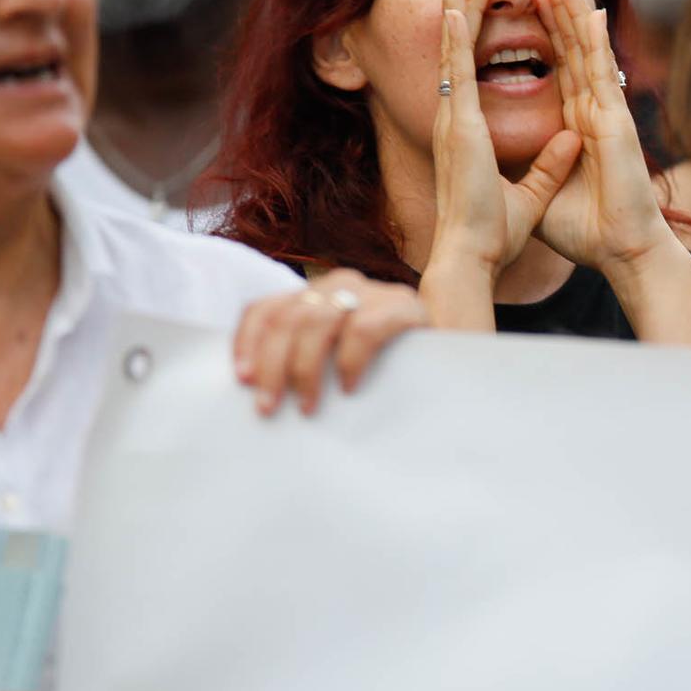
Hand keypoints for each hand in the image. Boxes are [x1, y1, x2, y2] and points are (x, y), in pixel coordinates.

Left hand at [233, 269, 428, 415]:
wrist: (449, 360)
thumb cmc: (384, 367)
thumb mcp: (333, 356)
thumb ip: (301, 356)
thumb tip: (254, 388)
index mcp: (315, 294)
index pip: (266, 308)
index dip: (248, 341)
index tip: (242, 378)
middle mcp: (340, 283)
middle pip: (289, 317)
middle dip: (273, 365)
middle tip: (268, 406)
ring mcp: (373, 291)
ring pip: (318, 321)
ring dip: (305, 369)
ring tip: (308, 406)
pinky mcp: (404, 306)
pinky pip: (365, 330)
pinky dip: (350, 361)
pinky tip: (349, 388)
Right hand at [428, 0, 580, 281]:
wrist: (473, 257)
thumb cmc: (493, 235)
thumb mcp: (532, 192)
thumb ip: (549, 164)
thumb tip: (571, 139)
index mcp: (467, 136)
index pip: (471, 75)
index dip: (473, 41)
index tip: (476, 8)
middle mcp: (455, 122)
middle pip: (457, 54)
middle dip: (461, 13)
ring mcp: (454, 121)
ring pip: (454, 51)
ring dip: (458, 10)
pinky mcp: (459, 126)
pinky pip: (458, 70)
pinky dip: (455, 35)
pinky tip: (456, 5)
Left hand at [533, 0, 676, 274]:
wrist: (620, 251)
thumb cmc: (586, 231)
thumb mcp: (543, 192)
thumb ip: (536, 169)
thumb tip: (516, 159)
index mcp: (576, 126)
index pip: (557, 67)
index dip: (543, 33)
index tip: (527, 1)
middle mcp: (591, 112)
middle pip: (571, 48)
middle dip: (558, 7)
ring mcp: (606, 113)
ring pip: (586, 50)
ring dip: (573, 9)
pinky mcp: (614, 123)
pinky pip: (601, 74)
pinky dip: (596, 41)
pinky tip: (591, 9)